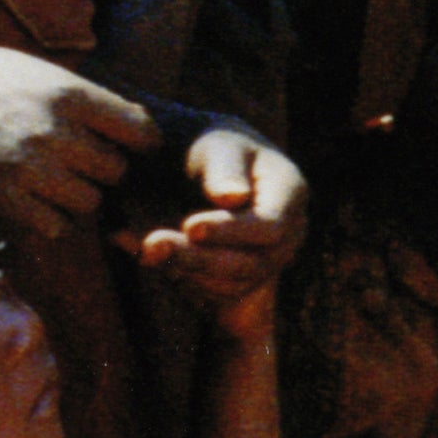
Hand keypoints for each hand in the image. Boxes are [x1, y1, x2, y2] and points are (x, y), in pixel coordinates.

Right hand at [0, 42, 159, 239]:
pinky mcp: (1, 201)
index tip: (135, 141)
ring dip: (79, 194)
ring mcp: (27, 169)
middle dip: (106, 167)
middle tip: (87, 159)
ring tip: (57, 178)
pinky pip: (52, 226)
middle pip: (115, 169)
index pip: (136, 127)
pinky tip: (33, 198)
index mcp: (67, 92)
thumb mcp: (36, 70)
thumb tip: (127, 124)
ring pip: (87, 202)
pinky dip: (50, 218)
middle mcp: (53, 132)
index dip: (142, 138)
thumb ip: (79, 98)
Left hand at [118, 121, 306, 331]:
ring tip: (146, 248)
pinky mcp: (241, 280)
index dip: (231, 232)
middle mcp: (288, 233)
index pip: (270, 226)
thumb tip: (234, 198)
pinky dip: (183, 278)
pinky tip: (154, 256)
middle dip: (199, 256)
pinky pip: (214, 294)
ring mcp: (268, 261)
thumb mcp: (216, 144)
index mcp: (290, 191)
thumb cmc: (210, 145)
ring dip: (185, 270)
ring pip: (229, 284)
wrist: (199, 164)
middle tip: (152, 245)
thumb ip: (223, 168)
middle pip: (249, 263)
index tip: (189, 226)